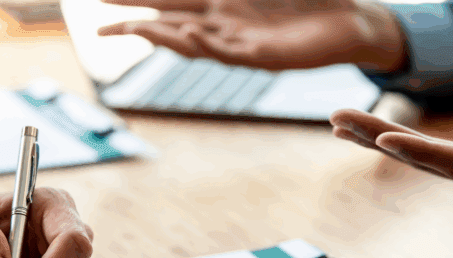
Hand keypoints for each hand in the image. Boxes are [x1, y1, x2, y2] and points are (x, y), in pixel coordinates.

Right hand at [97, 0, 405, 71]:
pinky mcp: (263, 57)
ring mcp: (240, 41)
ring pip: (190, 42)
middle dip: (134, 25)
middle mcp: (224, 23)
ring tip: (135, 31)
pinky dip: (203, 45)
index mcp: (222, 1)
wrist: (354, 22)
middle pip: (168, 23)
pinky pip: (225, 52)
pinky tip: (184, 35)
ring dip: (162, 37)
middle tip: (98, 29)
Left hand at [330, 87, 452, 211]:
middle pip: (427, 160)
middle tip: (335, 118)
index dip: (419, 152)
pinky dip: (407, 145)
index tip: (380, 140)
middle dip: (378, 138)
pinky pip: (439, 158)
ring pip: (427, 159)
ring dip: (382, 140)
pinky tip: (382, 137)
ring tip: (340, 124)